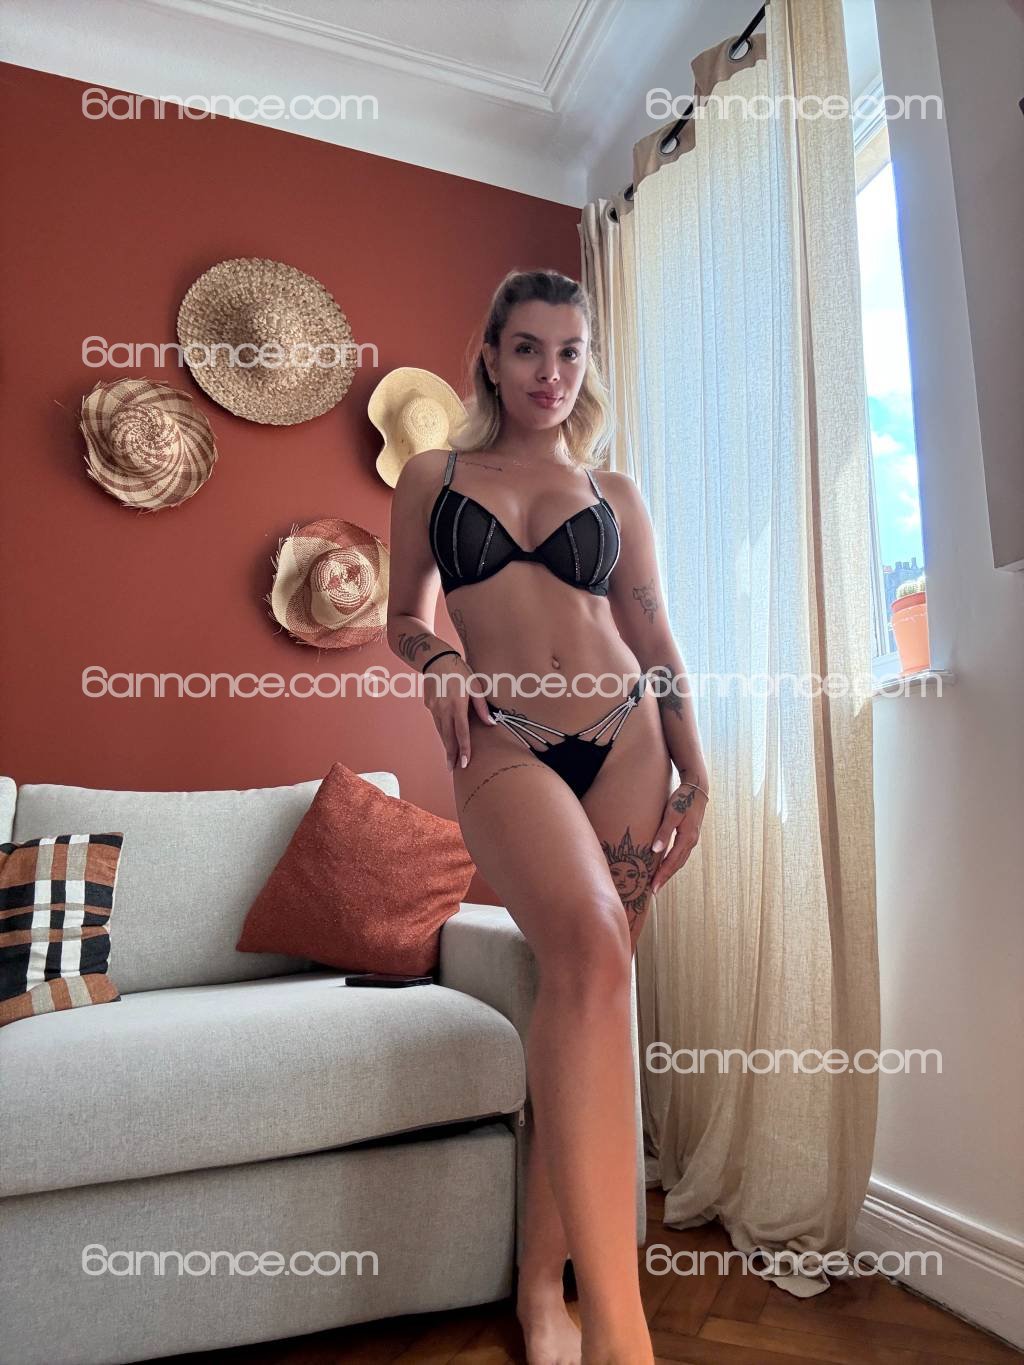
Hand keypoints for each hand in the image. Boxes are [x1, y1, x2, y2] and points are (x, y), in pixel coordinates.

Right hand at [422, 655, 495, 770]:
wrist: (435, 659)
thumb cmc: (459, 670)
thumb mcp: (475, 685)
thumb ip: (482, 707)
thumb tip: (491, 723)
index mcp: (457, 705)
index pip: (462, 733)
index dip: (464, 750)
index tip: (464, 763)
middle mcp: (443, 709)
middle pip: (448, 737)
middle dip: (451, 754)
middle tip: (452, 769)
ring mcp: (434, 708)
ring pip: (441, 731)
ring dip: (446, 744)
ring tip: (450, 758)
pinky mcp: (428, 705)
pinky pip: (437, 721)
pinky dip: (442, 730)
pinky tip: (446, 736)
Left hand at [650, 779, 707, 893]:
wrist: (697, 789)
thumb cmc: (682, 799)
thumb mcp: (671, 814)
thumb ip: (664, 832)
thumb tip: (655, 851)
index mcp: (687, 838)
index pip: (672, 862)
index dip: (662, 875)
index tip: (653, 888)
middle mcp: (691, 842)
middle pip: (676, 865)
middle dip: (665, 878)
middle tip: (653, 890)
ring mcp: (692, 840)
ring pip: (679, 861)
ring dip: (669, 872)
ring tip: (658, 881)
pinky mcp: (690, 836)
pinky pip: (680, 854)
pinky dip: (673, 863)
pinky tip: (665, 865)